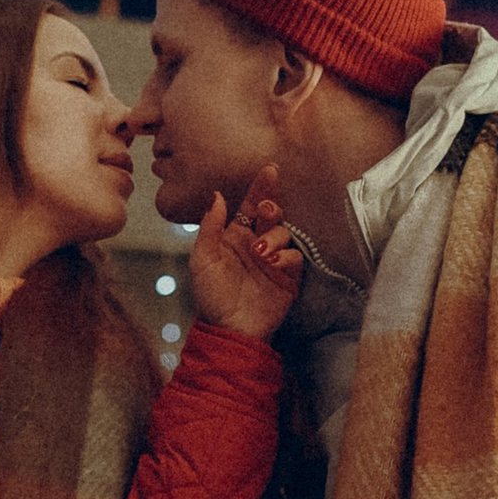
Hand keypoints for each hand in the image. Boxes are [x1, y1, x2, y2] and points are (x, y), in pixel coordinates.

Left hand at [188, 188, 303, 343]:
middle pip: (272, 214)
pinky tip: (271, 263)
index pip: (250, 205)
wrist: (230, 328)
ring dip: (273, 237)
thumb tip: (217, 195)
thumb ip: (210, 227)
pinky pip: (295, 257)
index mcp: (235, 235)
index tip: (269, 170)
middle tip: (266, 210)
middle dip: (271, 206)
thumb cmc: (211, 296)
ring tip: (259, 253)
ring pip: (284, 233)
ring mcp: (274, 259)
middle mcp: (257, 242)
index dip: (260, 187)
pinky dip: (285, 256)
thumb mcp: (202, 260)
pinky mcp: (289, 276)